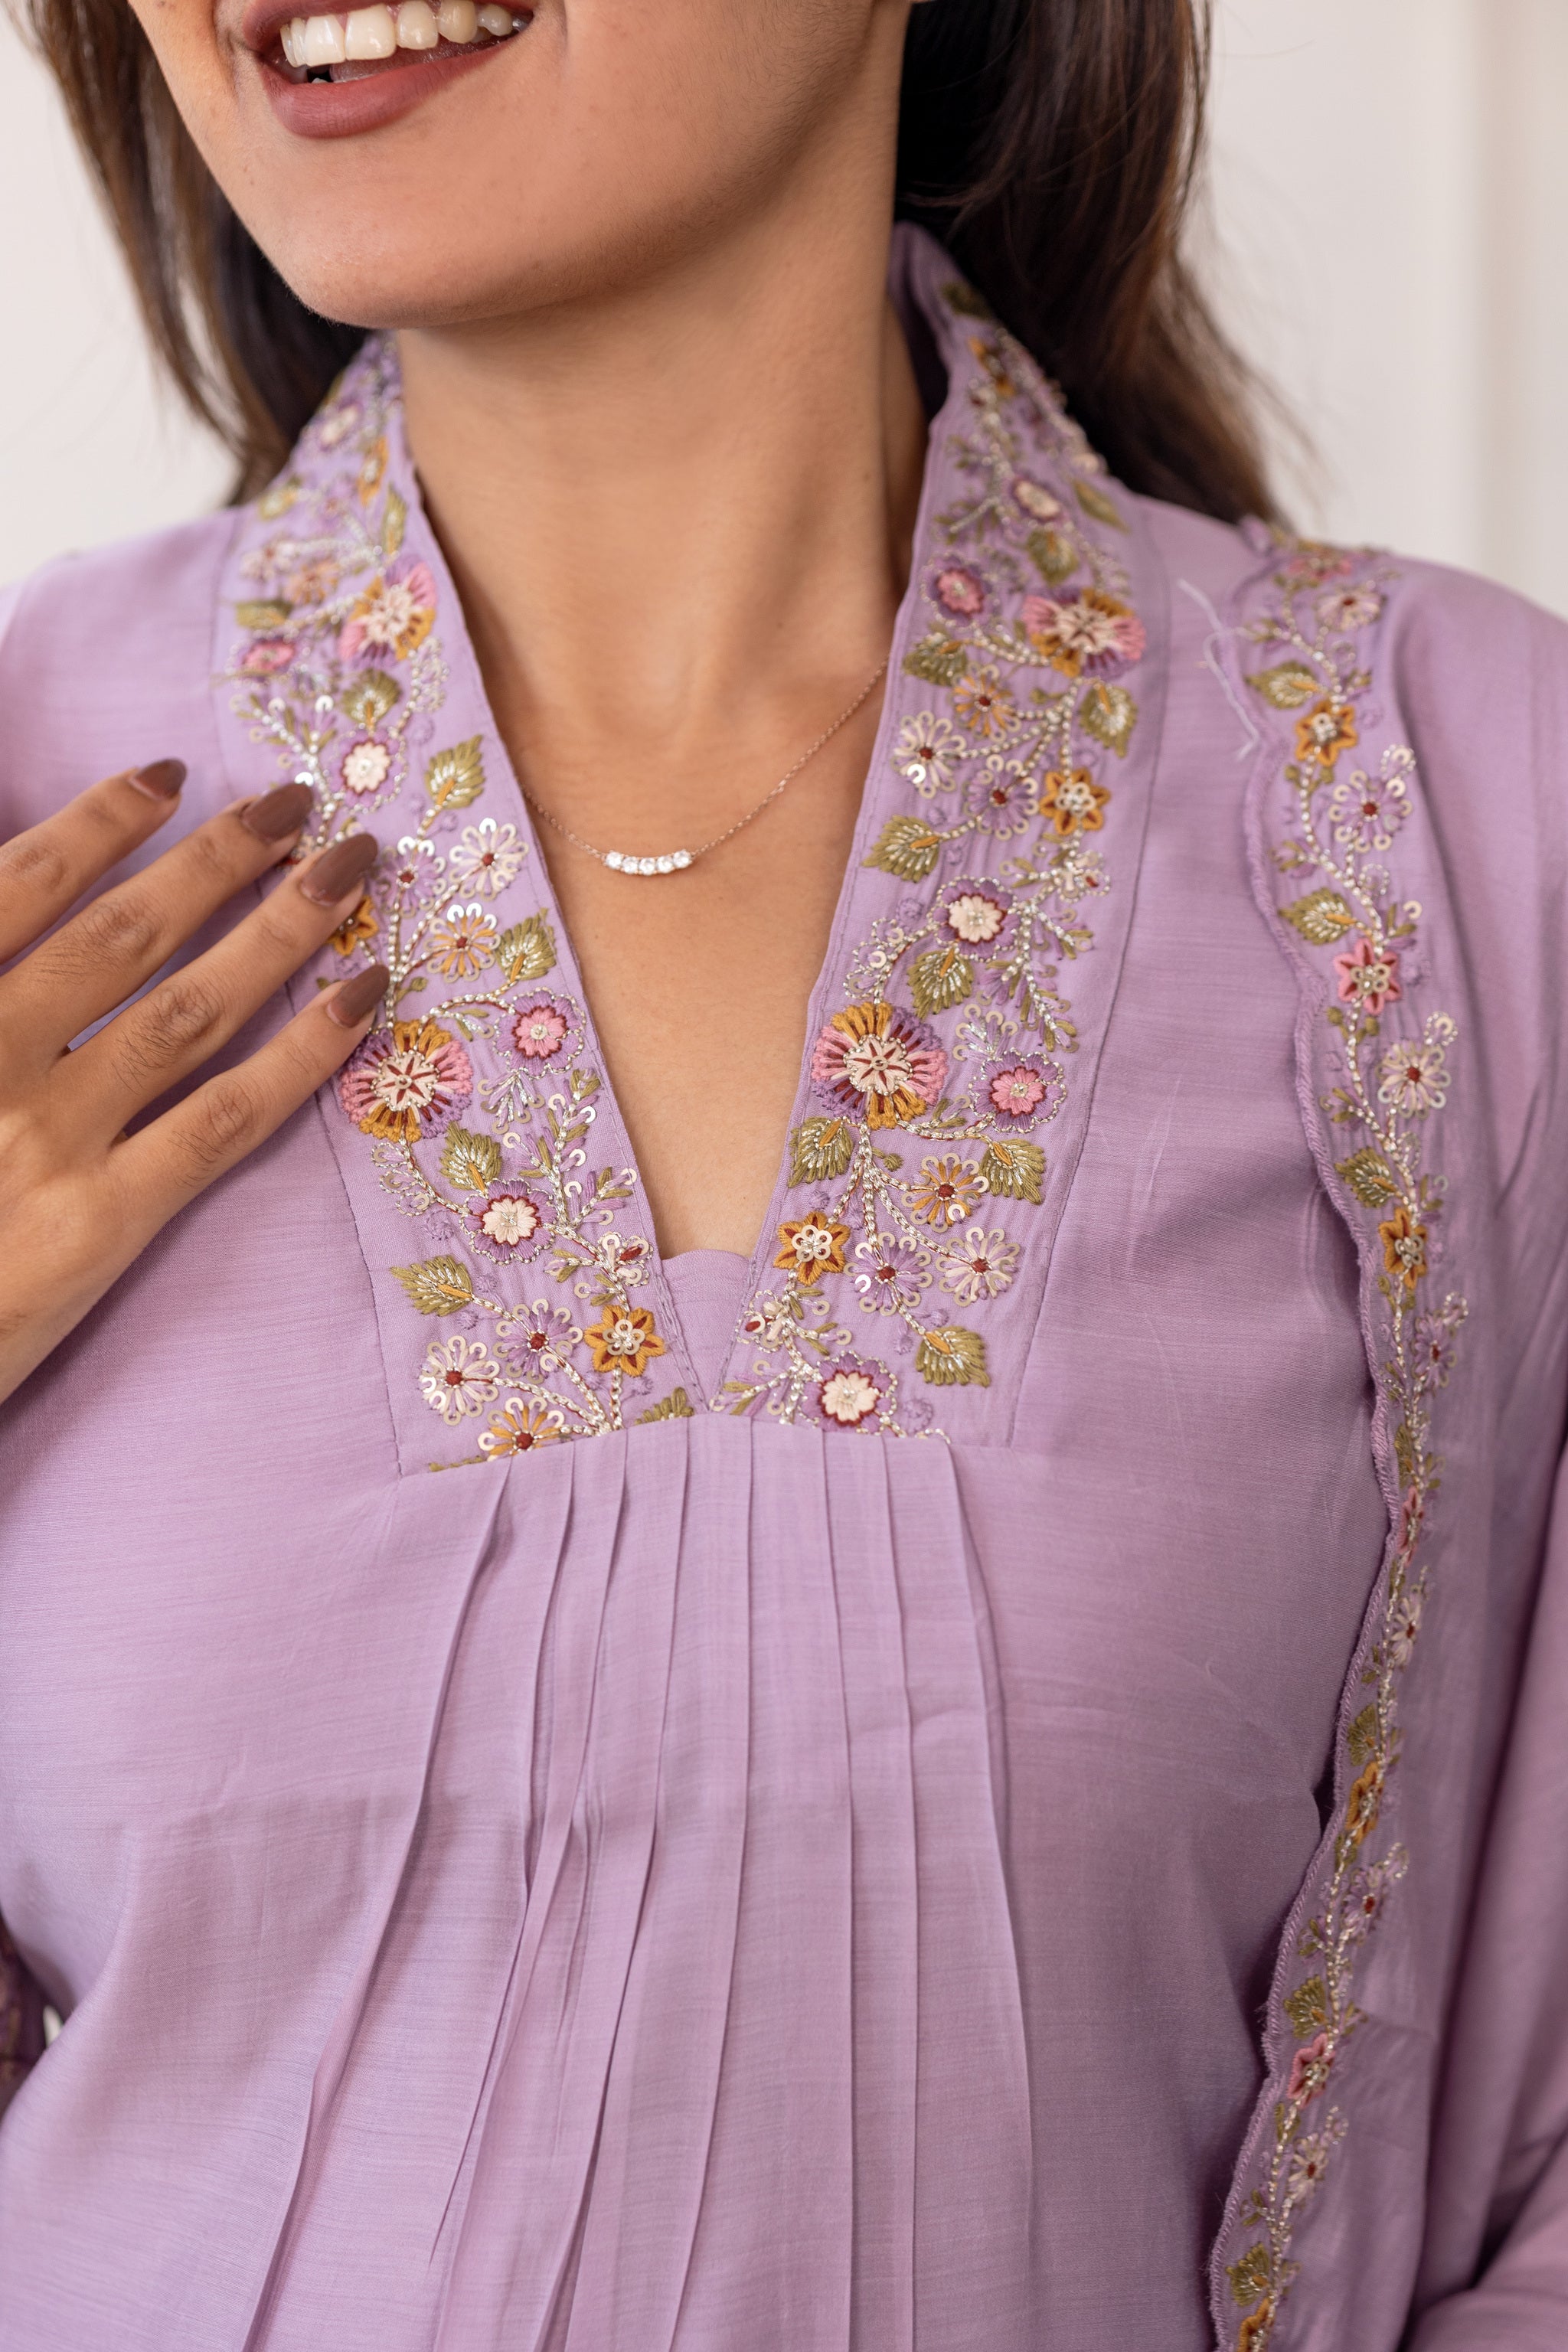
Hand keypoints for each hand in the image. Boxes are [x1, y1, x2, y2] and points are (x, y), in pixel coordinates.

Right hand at [0, 760, 387, 1403]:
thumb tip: (23, 904)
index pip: (21, 886)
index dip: (98, 820)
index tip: (166, 774)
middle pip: (124, 935)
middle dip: (217, 857)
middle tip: (294, 804)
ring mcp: (47, 1144)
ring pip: (187, 1011)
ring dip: (277, 931)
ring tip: (346, 870)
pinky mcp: (100, 1228)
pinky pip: (220, 1122)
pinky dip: (302, 1054)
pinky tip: (360, 998)